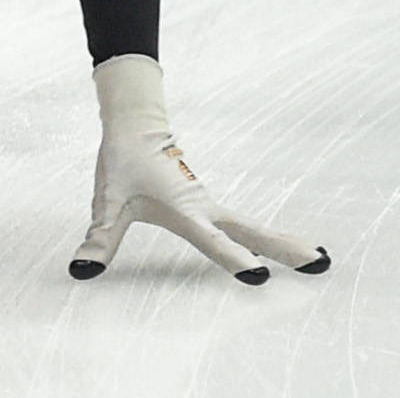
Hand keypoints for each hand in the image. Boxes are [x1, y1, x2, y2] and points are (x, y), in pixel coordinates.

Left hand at [69, 54, 328, 284]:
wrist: (135, 123)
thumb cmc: (122, 161)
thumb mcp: (108, 202)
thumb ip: (99, 239)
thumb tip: (81, 271)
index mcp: (185, 209)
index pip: (214, 241)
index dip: (234, 260)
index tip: (258, 277)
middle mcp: (203, 206)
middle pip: (252, 231)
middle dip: (284, 248)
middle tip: (319, 263)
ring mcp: (208, 204)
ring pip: (252, 226)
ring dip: (283, 241)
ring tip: (316, 258)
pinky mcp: (206, 202)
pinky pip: (242, 223)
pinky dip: (266, 235)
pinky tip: (279, 246)